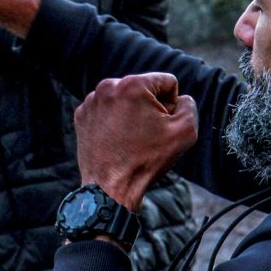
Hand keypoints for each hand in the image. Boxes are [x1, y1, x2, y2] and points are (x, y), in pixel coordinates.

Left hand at [74, 73, 197, 210]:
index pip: (167, 82)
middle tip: (146, 135)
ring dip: (132, 114)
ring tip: (130, 139)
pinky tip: (115, 140)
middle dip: (150, 108)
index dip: (172, 105)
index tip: (162, 126)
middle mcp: (108, 87)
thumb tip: (180, 100)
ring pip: (124, 99)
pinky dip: (114, 122)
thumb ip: (189, 106)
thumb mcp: (185, 132)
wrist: (110, 187)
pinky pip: (107, 110)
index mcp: (133, 85)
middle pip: (144, 89)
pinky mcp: (82, 115)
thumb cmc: (147, 160)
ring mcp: (91, 101)